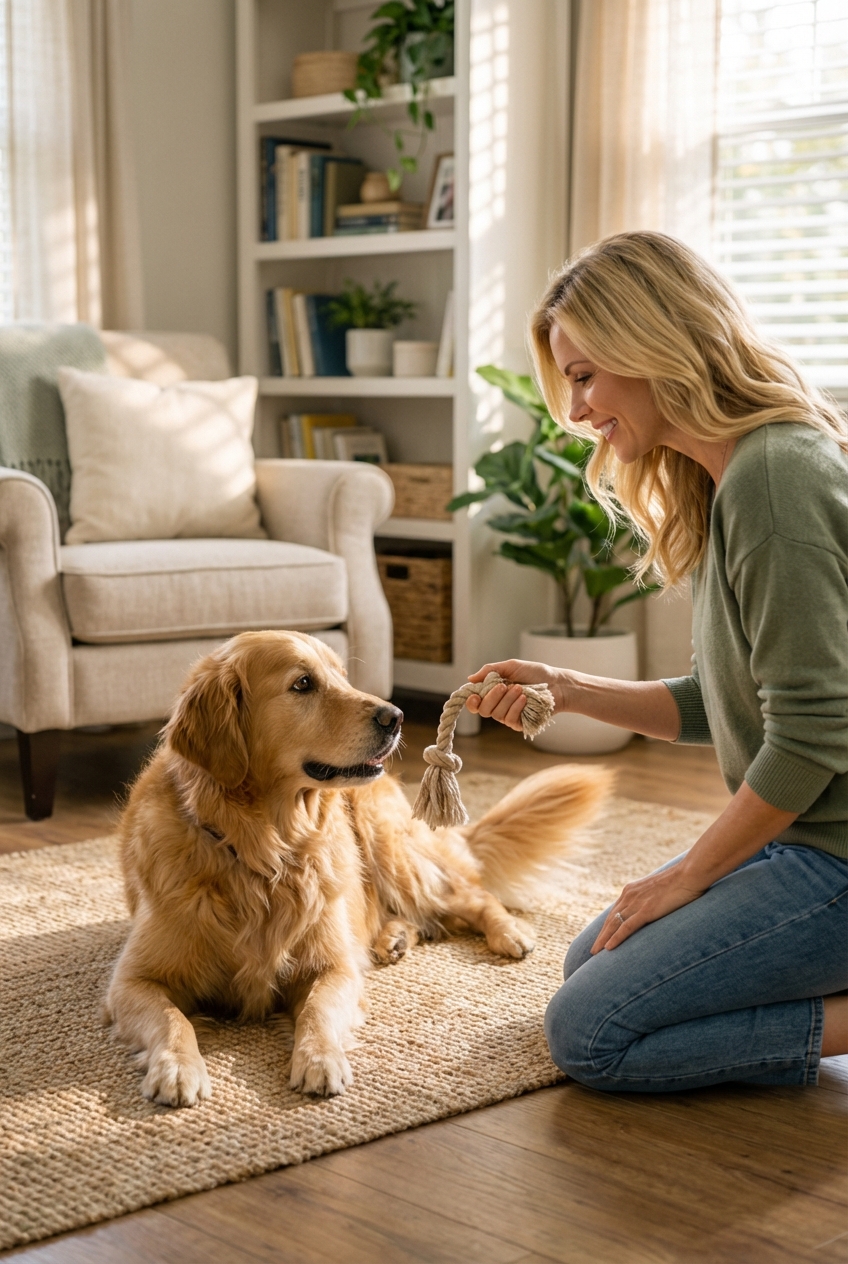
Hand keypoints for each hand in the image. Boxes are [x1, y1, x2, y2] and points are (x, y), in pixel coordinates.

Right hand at [465, 659, 570, 731]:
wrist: (557, 684)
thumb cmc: (536, 673)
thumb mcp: (511, 666)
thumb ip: (490, 670)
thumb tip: (470, 678)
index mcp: (494, 692)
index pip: (476, 702)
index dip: (471, 701)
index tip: (475, 695)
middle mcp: (499, 705)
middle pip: (483, 710)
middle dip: (492, 697)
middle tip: (504, 686)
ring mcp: (509, 715)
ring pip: (496, 714)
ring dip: (507, 700)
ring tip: (521, 689)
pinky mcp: (520, 723)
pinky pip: (509, 720)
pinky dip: (515, 708)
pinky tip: (524, 699)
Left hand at [590, 863, 706, 952]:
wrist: (689, 874)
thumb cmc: (680, 882)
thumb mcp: (660, 890)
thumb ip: (651, 899)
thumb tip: (653, 908)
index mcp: (632, 890)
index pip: (615, 912)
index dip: (607, 926)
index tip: (601, 937)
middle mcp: (630, 895)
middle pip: (611, 919)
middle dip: (601, 935)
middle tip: (593, 950)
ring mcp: (637, 903)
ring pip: (614, 924)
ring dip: (604, 940)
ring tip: (595, 953)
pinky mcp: (646, 910)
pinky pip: (626, 927)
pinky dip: (616, 938)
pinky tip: (608, 948)